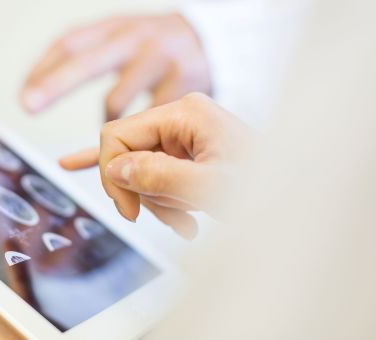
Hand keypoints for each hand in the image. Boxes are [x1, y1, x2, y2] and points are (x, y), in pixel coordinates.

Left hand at [21, 14, 210, 119]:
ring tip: (112, 134)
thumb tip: (47, 106)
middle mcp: (136, 37)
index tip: (25, 96)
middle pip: (87, 60)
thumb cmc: (156, 52)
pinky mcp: (185, 80)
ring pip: (117, 98)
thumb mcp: (123, 47)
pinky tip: (144, 137)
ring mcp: (161, 56)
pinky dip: (139, 135)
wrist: (215, 44)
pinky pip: (149, 118)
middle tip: (29, 104)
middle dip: (55, 83)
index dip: (44, 68)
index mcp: (116, 28)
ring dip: (106, 124)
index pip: (71, 42)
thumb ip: (91, 68)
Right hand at [60, 93, 251, 238]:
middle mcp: (182, 118)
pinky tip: (76, 163)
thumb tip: (114, 170)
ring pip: (140, 169)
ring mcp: (184, 134)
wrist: (298, 195)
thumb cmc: (266, 187)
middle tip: (168, 218)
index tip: (129, 210)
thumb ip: (159, 175)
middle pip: (128, 153)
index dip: (112, 174)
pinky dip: (135, 182)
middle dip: (142, 192)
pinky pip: (149, 166)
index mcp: (186, 113)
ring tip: (187, 221)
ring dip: (159, 202)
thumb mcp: (209, 187)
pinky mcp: (185, 151)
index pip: (118, 135)